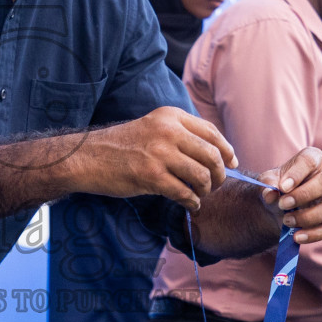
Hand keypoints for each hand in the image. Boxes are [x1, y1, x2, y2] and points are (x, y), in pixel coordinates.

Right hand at [70, 107, 236, 209]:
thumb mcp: (153, 127)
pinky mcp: (151, 176)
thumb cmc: (123, 146)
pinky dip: (192, 202)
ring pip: (202, 175)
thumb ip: (181, 134)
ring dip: (206, 190)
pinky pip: (185, 193)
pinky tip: (189, 205)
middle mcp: (168, 131)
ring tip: (199, 195)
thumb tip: (216, 153)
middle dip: (220, 174)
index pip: (212, 132)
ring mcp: (159, 154)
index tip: (232, 163)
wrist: (88, 158)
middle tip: (215, 185)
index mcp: (171, 116)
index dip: (227, 150)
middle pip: (212, 155)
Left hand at [259, 147, 321, 245]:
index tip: (282, 187)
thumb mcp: (268, 182)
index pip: (310, 160)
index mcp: (313, 159)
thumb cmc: (278, 187)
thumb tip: (270, 193)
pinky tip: (296, 236)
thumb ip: (267, 184)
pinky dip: (312, 234)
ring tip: (286, 220)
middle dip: (304, 194)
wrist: (280, 206)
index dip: (297, 174)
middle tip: (283, 204)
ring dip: (307, 216)